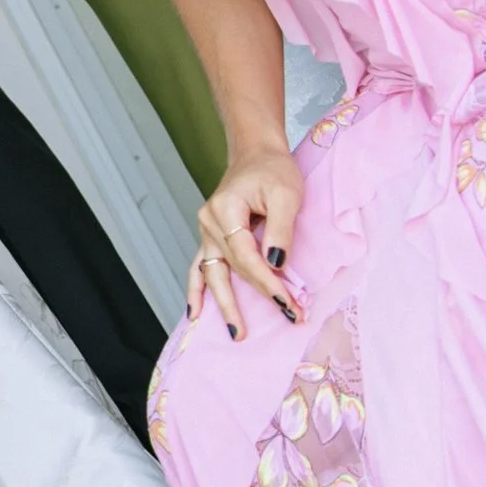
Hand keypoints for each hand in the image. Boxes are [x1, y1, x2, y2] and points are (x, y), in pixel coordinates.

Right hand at [188, 144, 305, 342]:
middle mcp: (209, 223)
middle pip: (231, 269)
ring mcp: (206, 232)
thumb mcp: (286, 194)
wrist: (256, 153)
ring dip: (223, 304)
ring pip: (211, 274)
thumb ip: (280, 230)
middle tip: (285, 317)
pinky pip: (200, 268)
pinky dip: (197, 291)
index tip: (290, 302)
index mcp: (224, 209)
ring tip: (236, 332)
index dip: (268, 281)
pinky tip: (195, 314)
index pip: (246, 256)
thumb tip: (276, 265)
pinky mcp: (211, 238)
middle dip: (257, 297)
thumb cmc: (274, 170)